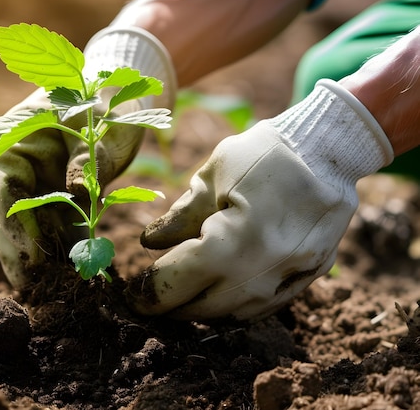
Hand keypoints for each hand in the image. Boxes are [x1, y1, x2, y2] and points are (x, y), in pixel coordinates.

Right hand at [0, 27, 175, 288]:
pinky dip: (68, 249)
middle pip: (13, 217)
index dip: (13, 230)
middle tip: (34, 293)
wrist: (118, 96)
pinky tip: (79, 273)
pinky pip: (59, 226)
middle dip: (23, 256)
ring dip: (46, 258)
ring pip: (35, 227)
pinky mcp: (59, 197)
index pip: (5, 190)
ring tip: (58, 292)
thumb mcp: (99, 120)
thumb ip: (86, 155)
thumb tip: (76, 194)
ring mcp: (39, 184)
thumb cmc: (105, 98)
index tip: (29, 263)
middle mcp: (21, 167)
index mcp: (15, 141)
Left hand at [127, 80, 393, 320]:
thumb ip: (179, 216)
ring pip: (234, 314)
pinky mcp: (309, 277)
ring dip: (203, 309)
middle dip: (171, 306)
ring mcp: (291, 279)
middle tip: (152, 297)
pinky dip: (236, 306)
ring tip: (183, 294)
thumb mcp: (212, 176)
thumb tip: (148, 243)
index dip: (147, 293)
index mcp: (231, 243)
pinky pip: (265, 308)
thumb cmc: (264, 154)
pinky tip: (220, 291)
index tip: (132, 296)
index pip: (175, 283)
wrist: (330, 148)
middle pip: (202, 308)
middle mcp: (262, 271)